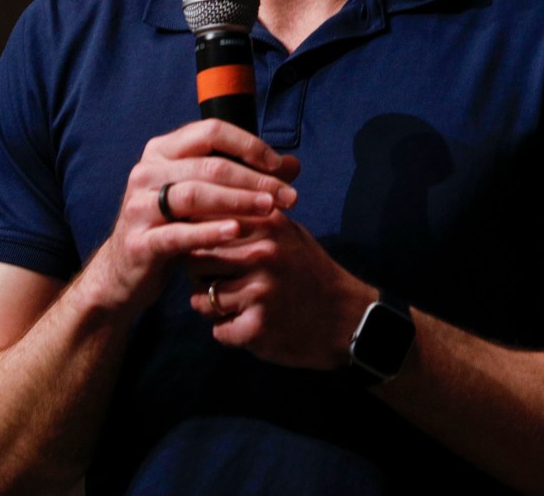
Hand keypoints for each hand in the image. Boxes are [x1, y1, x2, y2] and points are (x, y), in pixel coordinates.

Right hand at [81, 120, 299, 316]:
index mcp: (161, 150)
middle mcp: (145, 171)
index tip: (280, 165)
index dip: (249, 145)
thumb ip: (243, 178)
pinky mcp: (139, 241)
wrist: (126, 270)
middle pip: (209, 165)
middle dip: (255, 179)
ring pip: (194, 195)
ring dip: (238, 201)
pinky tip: (237, 231)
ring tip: (270, 210)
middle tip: (289, 196)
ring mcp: (138, 206)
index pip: (210, 131)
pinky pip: (178, 233)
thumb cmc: (173, 226)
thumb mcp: (204, 197)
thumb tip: (293, 165)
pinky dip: (209, 231)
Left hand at [188, 210, 371, 370]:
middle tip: (218, 284)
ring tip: (237, 306)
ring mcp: (261, 290)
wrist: (348, 319)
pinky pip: (219, 330)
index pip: (203, 226)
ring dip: (212, 308)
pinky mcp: (260, 326)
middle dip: (199, 277)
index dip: (196, 243)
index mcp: (266, 223)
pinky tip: (251, 326)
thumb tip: (198, 211)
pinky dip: (230, 332)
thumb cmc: (309, 272)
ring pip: (202, 299)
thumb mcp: (287, 232)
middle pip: (195, 262)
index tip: (201, 254)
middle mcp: (262, 252)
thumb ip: (248, 218)